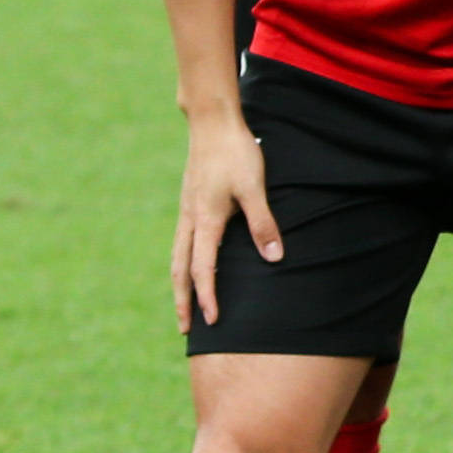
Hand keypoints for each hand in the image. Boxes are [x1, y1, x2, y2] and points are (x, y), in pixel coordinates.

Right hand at [170, 106, 279, 332]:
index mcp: (206, 220)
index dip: (208, 296)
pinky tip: (191, 265)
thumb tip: (274, 258)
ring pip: (177, 256)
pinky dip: (182, 262)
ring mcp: (187, 211)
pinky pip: (182, 241)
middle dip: (183, 300)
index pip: (203, 269)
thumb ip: (263, 224)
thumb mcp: (255, 188)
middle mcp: (191, 220)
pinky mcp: (190, 202)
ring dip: (180, 283)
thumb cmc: (236, 153)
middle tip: (184, 328)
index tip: (212, 320)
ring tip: (184, 305)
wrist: (212, 123)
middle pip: (180, 270)